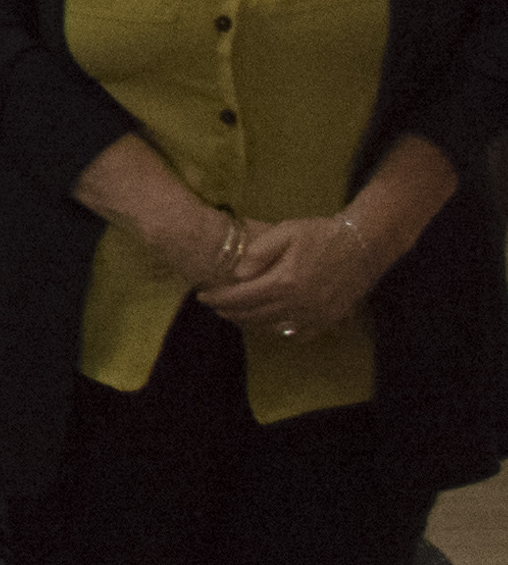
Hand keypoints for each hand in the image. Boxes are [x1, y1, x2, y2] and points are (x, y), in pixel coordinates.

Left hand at [201, 214, 389, 345]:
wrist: (362, 245)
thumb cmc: (321, 234)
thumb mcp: (285, 232)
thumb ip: (258, 253)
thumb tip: (237, 274)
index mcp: (284, 282)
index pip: (241, 298)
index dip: (218, 299)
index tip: (202, 296)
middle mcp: (298, 304)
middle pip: (253, 316)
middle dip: (230, 312)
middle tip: (215, 305)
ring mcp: (315, 315)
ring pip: (273, 326)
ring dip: (250, 321)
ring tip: (236, 312)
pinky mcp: (329, 319)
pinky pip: (298, 333)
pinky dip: (280, 329)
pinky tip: (271, 321)